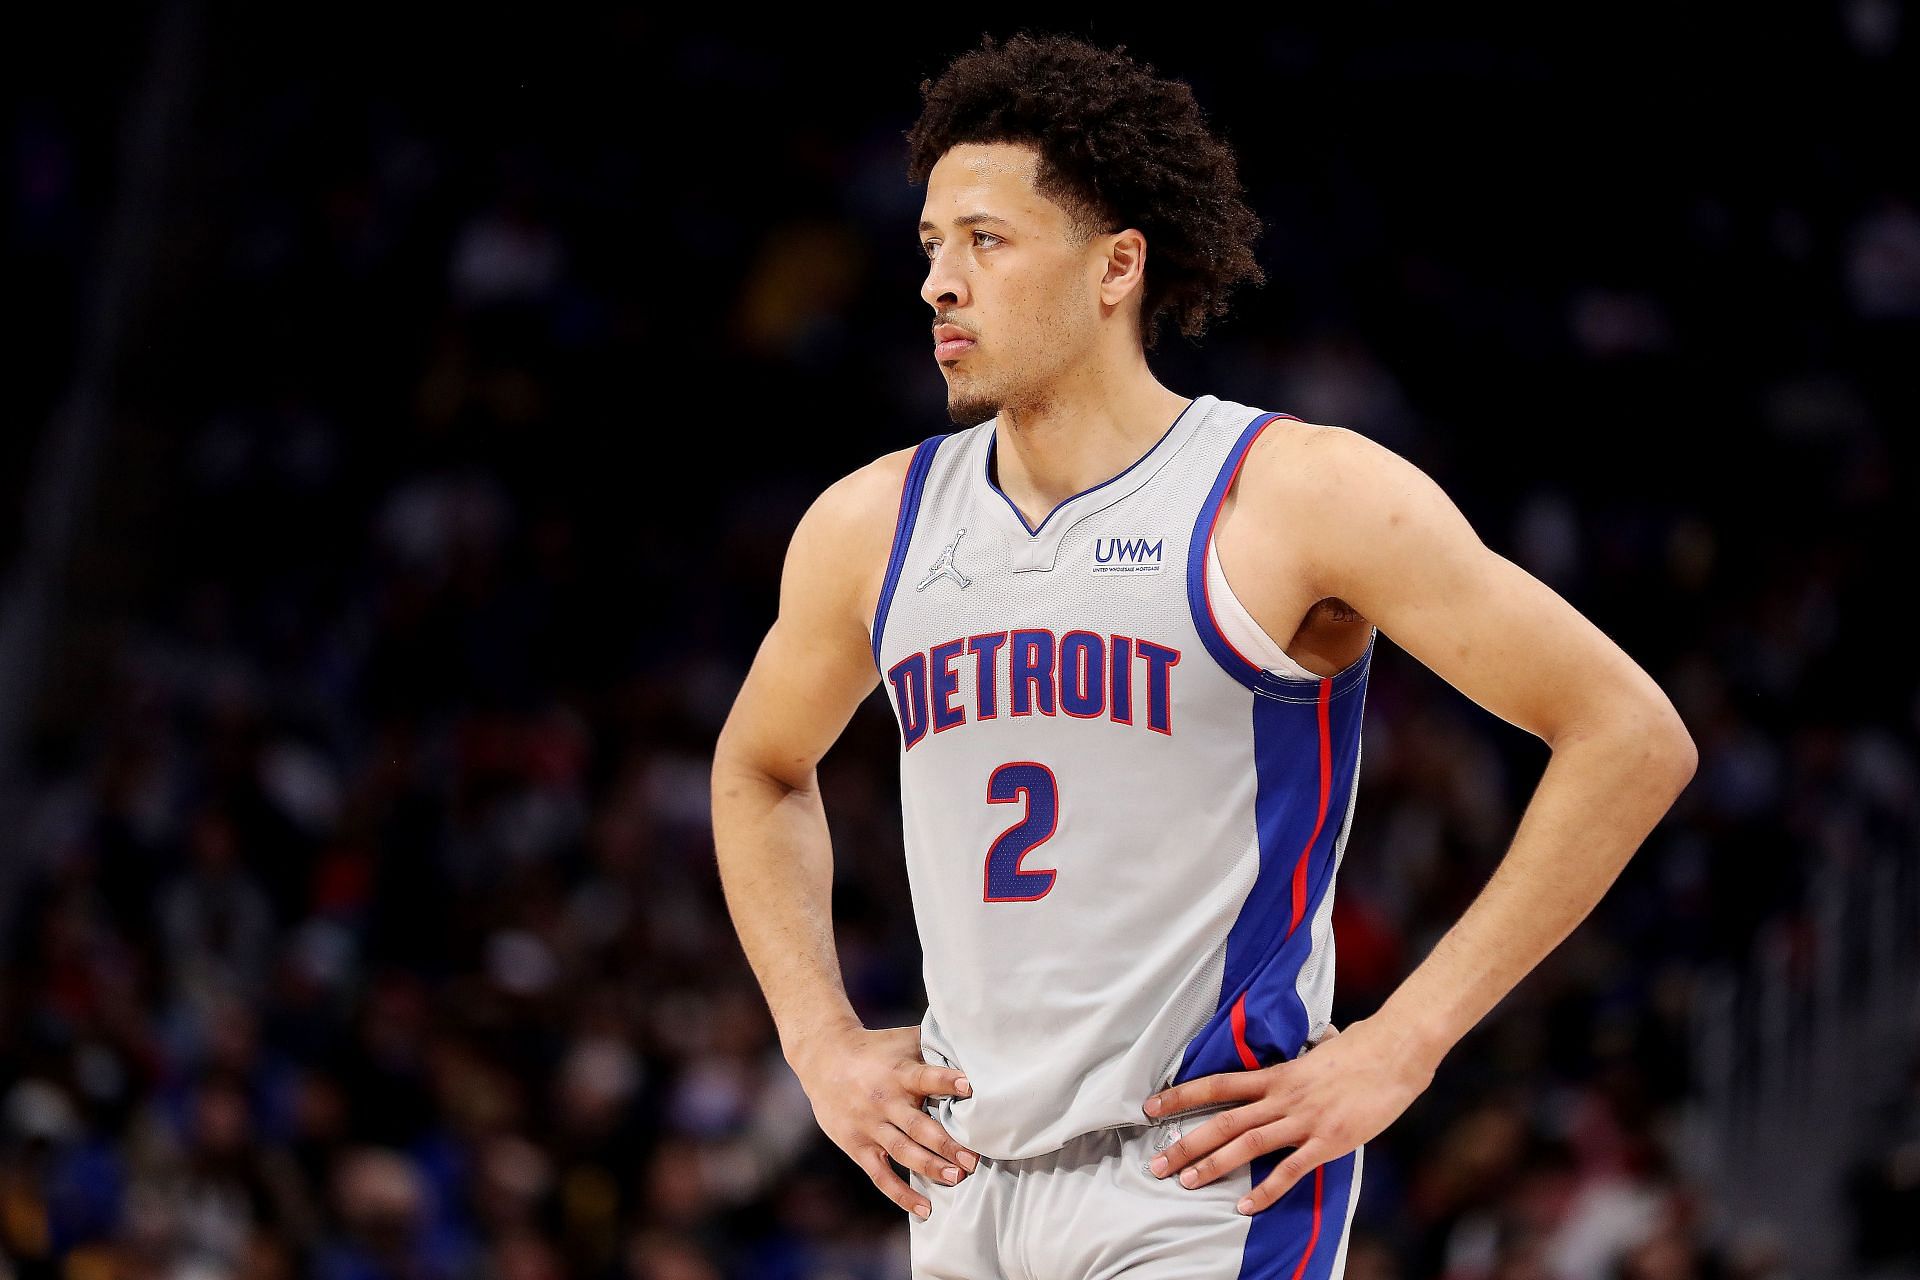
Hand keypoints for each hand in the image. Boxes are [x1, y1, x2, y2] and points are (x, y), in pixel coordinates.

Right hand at [789, 1023, 977, 1218]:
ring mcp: (870, 1126)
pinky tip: (925, 1209)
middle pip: (918, 1126)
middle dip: (946, 1144)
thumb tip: (974, 1048)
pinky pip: (881, 1176)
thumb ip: (933, 1046)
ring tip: (956, 1178)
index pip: (925, 1077)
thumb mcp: (902, 1040)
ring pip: (903, 1151)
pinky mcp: (858, 1146)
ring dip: (930, 1167)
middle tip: (972, 1159)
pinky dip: (901, 1194)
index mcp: (898, 1073)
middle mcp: (884, 1101)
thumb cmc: (875, 1048)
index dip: (946, 1082)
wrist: (824, 1058)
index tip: (970, 1086)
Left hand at [1141, 1018, 1435, 1214]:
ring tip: (1186, 1182)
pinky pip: (1290, 1169)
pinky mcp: (1328, 1140)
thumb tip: (1301, 1053)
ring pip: (1247, 1143)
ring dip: (1214, 1164)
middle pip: (1223, 1120)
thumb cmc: (1361, 1049)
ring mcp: (1304, 1119)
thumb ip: (1300, 1062)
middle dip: (1187, 1143)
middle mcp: (1282, 1096)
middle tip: (1157, 1163)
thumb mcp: (1319, 1051)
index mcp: (1277, 1075)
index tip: (1151, 1107)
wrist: (1395, 1051)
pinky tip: (1244, 1205)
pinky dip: (1265, 1189)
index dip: (1182, 1096)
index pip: (1217, 1084)